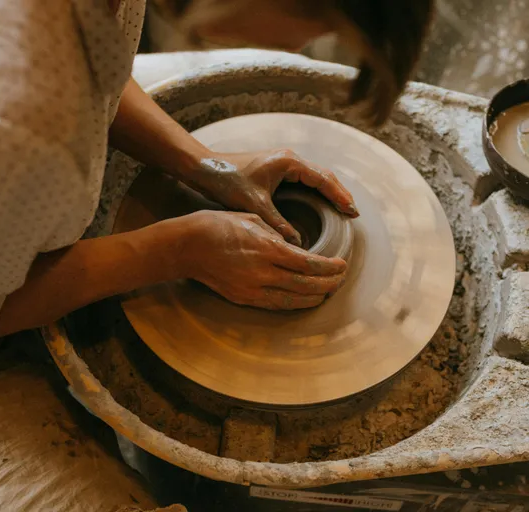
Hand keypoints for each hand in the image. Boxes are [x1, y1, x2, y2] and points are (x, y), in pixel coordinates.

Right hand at [174, 210, 346, 309]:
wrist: (186, 246)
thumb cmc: (217, 225)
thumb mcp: (252, 218)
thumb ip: (277, 234)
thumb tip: (296, 245)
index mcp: (267, 248)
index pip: (308, 263)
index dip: (329, 267)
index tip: (341, 265)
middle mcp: (263, 272)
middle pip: (305, 284)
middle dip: (328, 283)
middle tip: (341, 279)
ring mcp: (252, 288)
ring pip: (293, 300)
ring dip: (315, 297)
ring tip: (328, 292)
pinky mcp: (243, 298)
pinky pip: (275, 305)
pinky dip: (294, 303)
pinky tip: (305, 300)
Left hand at [187, 150, 358, 245]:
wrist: (205, 168)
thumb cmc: (227, 181)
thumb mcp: (255, 205)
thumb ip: (278, 224)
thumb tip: (297, 244)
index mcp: (289, 163)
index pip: (323, 179)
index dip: (339, 196)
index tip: (352, 211)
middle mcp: (289, 159)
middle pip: (324, 176)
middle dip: (339, 194)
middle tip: (353, 213)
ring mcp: (283, 162)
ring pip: (315, 177)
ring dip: (329, 192)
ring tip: (343, 210)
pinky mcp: (276, 168)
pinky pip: (304, 180)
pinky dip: (316, 192)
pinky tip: (320, 205)